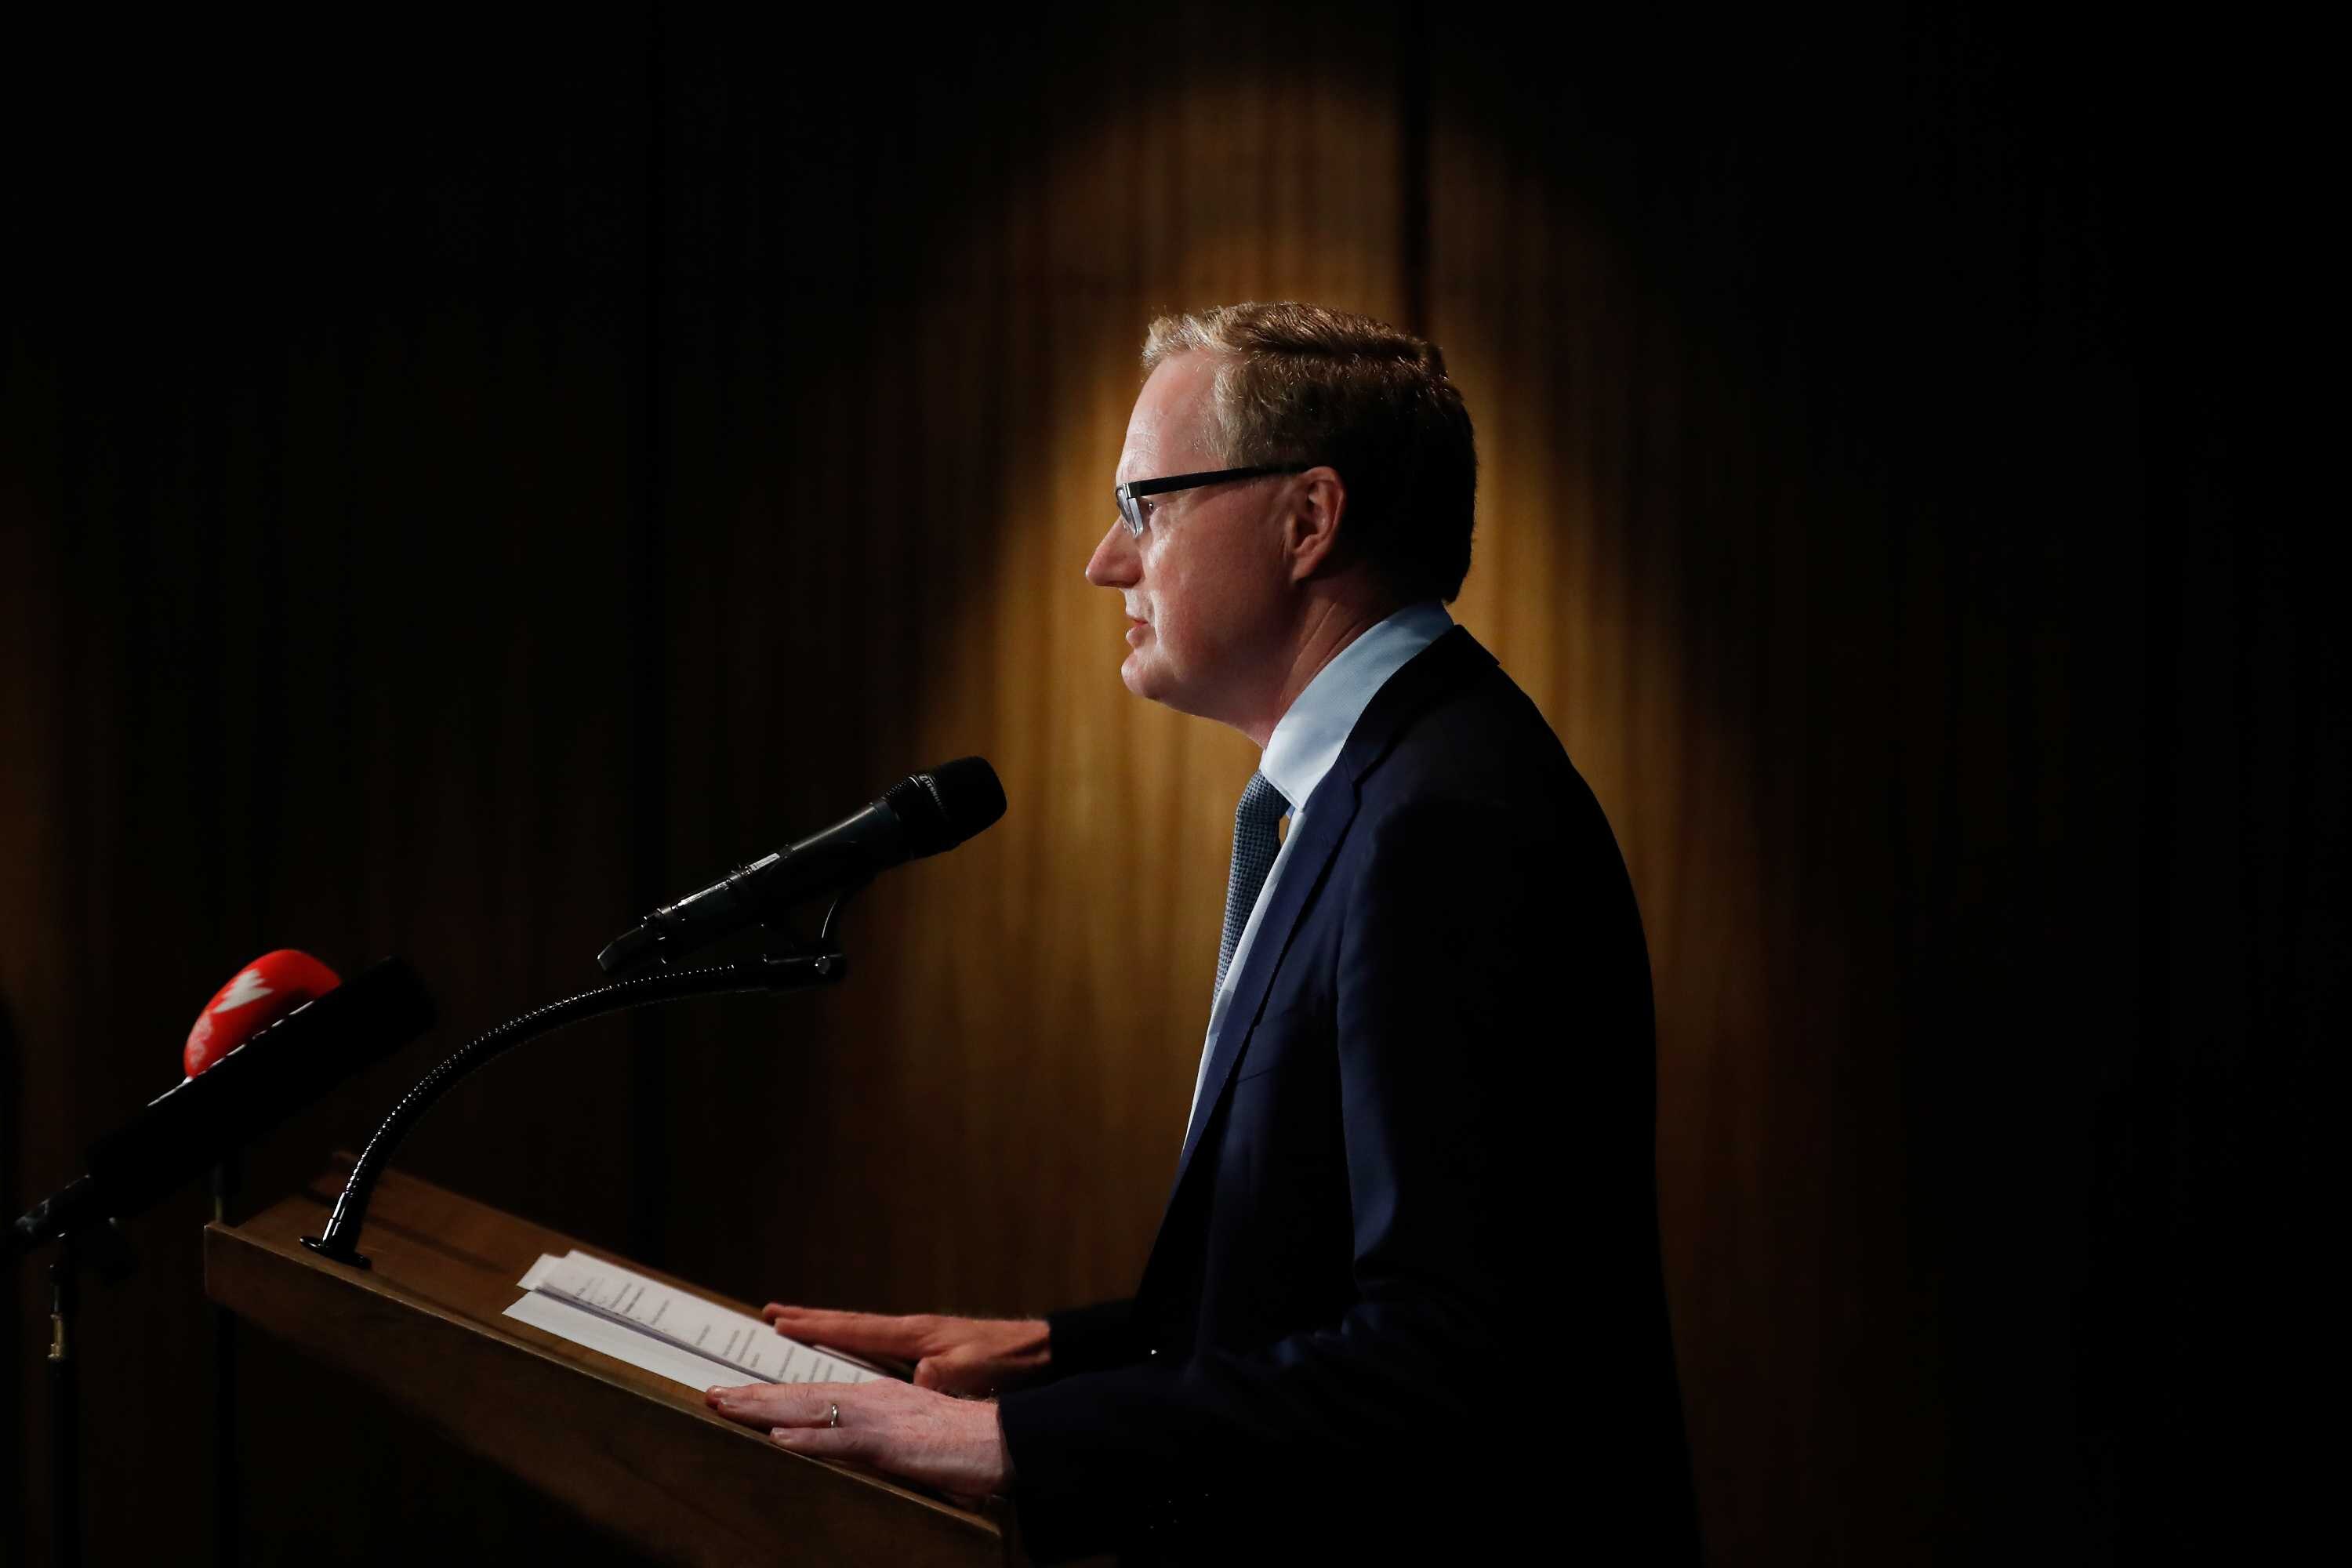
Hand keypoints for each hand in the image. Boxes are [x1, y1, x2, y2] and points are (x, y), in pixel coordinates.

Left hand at [704, 1379, 1010, 1498]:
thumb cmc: (964, 1444)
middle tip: (709, 1396)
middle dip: (751, 1397)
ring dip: (764, 1410)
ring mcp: (879, 1418)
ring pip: (810, 1411)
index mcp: (875, 1398)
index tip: (734, 1397)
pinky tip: (779, 1440)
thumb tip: (852, 1450)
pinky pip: (843, 1441)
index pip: (812, 1396)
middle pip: (800, 1396)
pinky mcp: (891, 1443)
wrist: (1004, 1438)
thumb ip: (879, 1440)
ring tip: (725, 1407)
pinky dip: (809, 1440)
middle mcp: (871, 1399)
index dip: (770, 1397)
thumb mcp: (910, 1439)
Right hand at [760, 1305, 1049, 1396]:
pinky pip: (880, 1347)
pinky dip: (855, 1345)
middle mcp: (910, 1331)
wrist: (1038, 1353)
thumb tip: (916, 1381)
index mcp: (913, 1334)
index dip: (815, 1327)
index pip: (854, 1329)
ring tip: (797, 1327)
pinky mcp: (931, 1351)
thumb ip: (939, 1376)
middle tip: (771, 1313)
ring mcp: (920, 1339)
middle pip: (849, 1324)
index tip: (778, 1320)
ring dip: (829, 1331)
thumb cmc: (1006, 1361)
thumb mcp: (970, 1371)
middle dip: (810, 1319)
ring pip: (862, 1334)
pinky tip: (849, 1353)